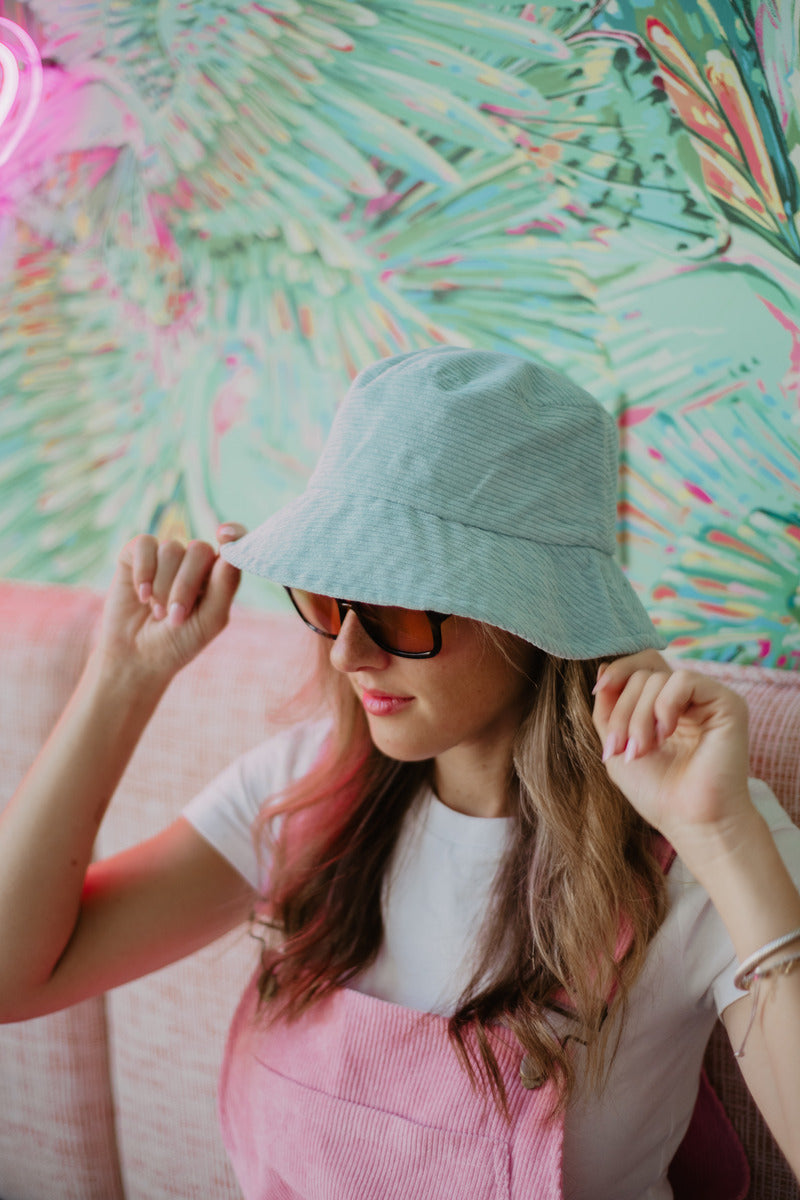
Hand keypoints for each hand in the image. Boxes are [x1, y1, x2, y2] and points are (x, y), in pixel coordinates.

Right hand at [94, 523, 245, 683]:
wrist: (136, 657)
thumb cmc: (178, 642)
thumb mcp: (209, 620)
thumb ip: (224, 587)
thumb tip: (229, 554)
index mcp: (218, 574)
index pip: (233, 542)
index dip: (234, 533)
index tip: (224, 536)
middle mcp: (193, 561)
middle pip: (199, 549)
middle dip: (186, 585)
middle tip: (175, 617)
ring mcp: (164, 555)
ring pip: (171, 549)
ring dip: (163, 586)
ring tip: (157, 613)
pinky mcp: (136, 554)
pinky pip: (145, 545)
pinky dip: (144, 572)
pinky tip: (142, 596)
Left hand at [592, 653, 751, 844]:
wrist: (690, 821)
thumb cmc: (656, 792)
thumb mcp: (617, 744)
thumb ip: (608, 707)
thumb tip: (604, 666)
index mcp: (666, 705)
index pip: (641, 666)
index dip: (617, 674)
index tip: (598, 691)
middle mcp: (689, 698)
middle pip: (643, 673)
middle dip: (623, 710)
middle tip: (623, 748)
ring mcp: (708, 699)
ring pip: (658, 678)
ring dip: (639, 715)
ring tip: (642, 749)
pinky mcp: (727, 703)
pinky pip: (684, 680)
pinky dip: (665, 705)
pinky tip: (666, 733)